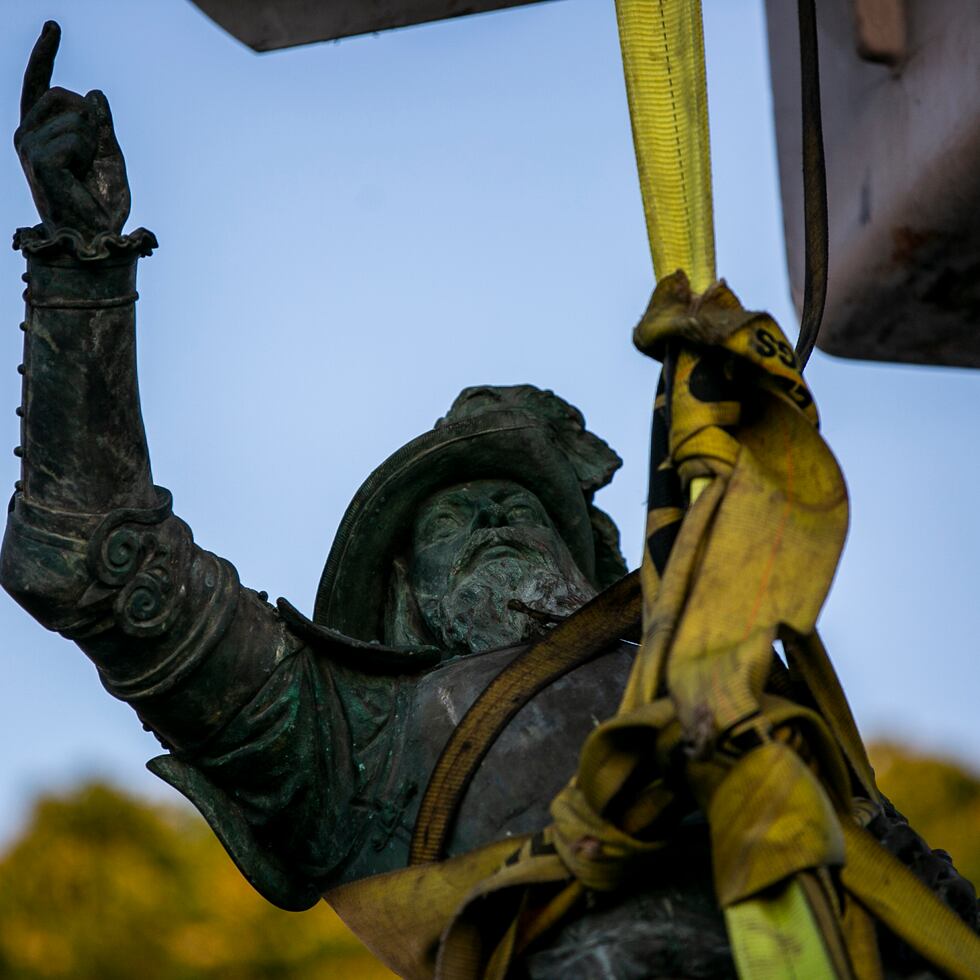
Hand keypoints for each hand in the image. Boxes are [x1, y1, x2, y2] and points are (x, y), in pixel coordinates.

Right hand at [14, 22, 129, 237]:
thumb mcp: (108, 154)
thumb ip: (101, 124)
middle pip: (65, 94)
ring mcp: (27, 145)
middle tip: (89, 158)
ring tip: (84, 171)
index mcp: (41, 130)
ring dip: (92, 141)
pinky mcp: (36, 158)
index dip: (46, 54)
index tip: (53, 25)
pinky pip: (77, 136)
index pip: (41, 84)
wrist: (97, 234)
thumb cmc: (101, 201)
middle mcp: (27, 133)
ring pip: (74, 114)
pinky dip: (88, 153)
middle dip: (90, 120)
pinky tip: (79, 175)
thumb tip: (94, 91)